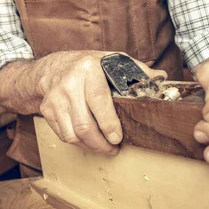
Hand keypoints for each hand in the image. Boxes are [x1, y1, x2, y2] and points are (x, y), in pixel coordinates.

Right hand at [39, 51, 165, 154]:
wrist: (54, 67)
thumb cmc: (89, 66)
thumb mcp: (113, 60)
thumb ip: (137, 70)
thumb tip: (161, 78)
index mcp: (88, 69)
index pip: (99, 101)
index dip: (109, 124)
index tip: (118, 138)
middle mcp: (69, 83)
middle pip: (84, 124)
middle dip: (101, 143)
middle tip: (114, 148)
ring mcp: (55, 98)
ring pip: (73, 134)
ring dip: (91, 146)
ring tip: (104, 148)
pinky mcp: (47, 110)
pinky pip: (64, 135)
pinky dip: (79, 143)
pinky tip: (90, 142)